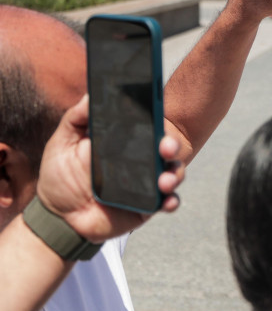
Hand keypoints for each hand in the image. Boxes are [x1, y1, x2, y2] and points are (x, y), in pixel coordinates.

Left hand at [35, 95, 184, 242]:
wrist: (58, 215)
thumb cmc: (61, 175)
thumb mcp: (63, 142)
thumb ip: (76, 118)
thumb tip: (91, 95)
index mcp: (126, 141)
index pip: (150, 125)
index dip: (158, 118)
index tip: (157, 113)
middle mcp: (143, 159)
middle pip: (167, 147)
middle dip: (172, 145)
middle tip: (165, 147)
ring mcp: (149, 182)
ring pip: (173, 172)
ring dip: (174, 174)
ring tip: (164, 181)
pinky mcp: (149, 205)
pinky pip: (169, 201)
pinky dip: (172, 200)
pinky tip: (167, 201)